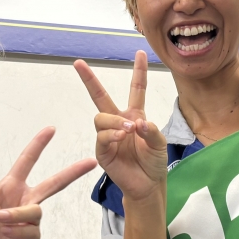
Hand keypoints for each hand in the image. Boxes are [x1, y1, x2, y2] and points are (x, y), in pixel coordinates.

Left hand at [0, 127, 95, 238]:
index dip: (38, 145)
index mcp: (10, 186)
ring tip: (0, 219)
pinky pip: (32, 230)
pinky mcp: (31, 237)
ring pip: (36, 211)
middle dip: (72, 172)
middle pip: (54, 183)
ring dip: (17, 214)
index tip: (51, 129)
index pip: (27, 161)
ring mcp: (29, 218)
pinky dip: (16, 230)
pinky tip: (5, 233)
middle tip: (91, 162)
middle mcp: (24, 199)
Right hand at [73, 51, 166, 201]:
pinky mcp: (102, 151)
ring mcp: (108, 136)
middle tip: (78, 63)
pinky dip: (112, 134)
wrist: (148, 185)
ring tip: (129, 130)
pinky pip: (101, 136)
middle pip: (100, 96)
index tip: (140, 53)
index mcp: (135, 115)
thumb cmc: (154, 162)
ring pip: (101, 117)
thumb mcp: (160, 143)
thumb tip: (136, 123)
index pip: (136, 89)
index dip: (138, 71)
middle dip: (89, 79)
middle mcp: (118, 122)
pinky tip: (122, 137)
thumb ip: (151, 131)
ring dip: (115, 121)